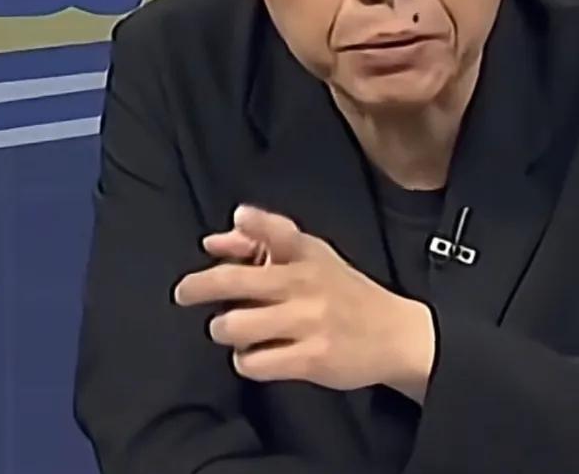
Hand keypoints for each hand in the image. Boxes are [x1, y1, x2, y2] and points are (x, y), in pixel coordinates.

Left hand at [174, 205, 434, 402]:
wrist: (394, 333)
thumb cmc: (343, 291)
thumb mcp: (313, 257)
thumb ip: (264, 243)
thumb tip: (213, 242)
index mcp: (308, 254)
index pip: (281, 232)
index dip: (256, 223)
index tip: (239, 216)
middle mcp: (307, 284)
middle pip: (237, 282)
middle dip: (199, 287)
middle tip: (184, 293)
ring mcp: (309, 322)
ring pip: (235, 326)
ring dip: (225, 329)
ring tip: (234, 329)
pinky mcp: (311, 359)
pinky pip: (253, 362)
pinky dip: (246, 361)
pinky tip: (258, 354)